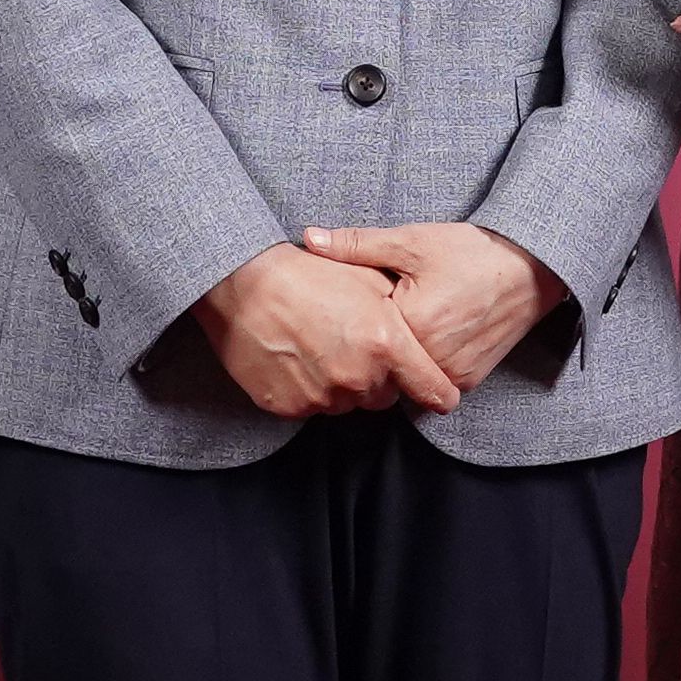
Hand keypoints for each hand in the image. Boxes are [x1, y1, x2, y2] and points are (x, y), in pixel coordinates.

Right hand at [194, 244, 459, 418]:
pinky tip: (296, 357)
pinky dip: (309, 389)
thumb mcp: (368, 277)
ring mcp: (322, 396)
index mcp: (386, 343)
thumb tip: (424, 335)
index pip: (434, 391)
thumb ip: (404, 312)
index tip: (439, 391)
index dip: (439, 392)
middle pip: (385, 397)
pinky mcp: (289, 408)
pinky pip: (312, 408)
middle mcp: (358, 377)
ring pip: (347, 403)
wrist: (241, 283)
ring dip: (342, 384)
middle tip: (354, 343)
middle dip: (378, 377)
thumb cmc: (307, 272)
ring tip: (319, 345)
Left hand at [299, 223, 566, 390]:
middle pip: (381, 360)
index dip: (350, 318)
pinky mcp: (469, 380)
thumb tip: (309, 238)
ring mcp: (454, 374)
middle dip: (373, 340)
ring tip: (404, 320)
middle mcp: (434, 358)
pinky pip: (431, 379)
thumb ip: (357, 245)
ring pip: (405, 375)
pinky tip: (427, 332)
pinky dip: (423, 361)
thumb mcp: (411, 241)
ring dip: (399, 355)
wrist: (532, 267)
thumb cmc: (472, 250)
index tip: (351, 299)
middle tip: (380, 310)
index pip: (360, 335)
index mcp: (413, 325)